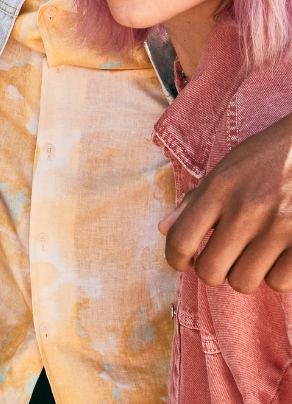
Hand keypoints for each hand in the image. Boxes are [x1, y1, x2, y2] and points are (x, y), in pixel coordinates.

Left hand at [161, 112, 291, 292]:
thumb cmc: (265, 159)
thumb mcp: (224, 171)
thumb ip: (194, 201)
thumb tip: (164, 230)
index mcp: (219, 188)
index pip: (181, 239)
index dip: (175, 259)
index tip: (184, 261)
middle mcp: (245, 209)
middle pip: (210, 271)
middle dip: (211, 271)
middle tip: (222, 259)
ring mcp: (279, 227)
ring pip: (244, 282)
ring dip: (244, 274)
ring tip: (251, 255)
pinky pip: (279, 282)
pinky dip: (275, 275)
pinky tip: (276, 256)